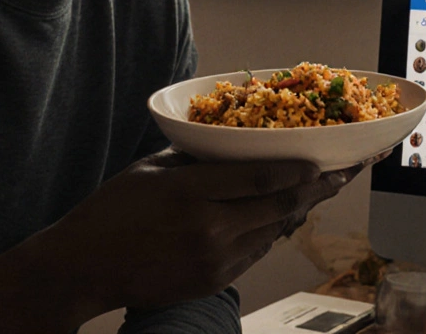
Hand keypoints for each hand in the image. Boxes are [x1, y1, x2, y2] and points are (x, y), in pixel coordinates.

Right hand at [44, 147, 390, 311]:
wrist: (82, 268)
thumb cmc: (111, 212)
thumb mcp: (151, 169)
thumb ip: (198, 158)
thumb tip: (239, 143)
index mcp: (190, 192)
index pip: (262, 179)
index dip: (300, 171)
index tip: (323, 162)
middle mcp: (208, 228)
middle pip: (280, 206)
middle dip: (317, 190)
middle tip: (343, 175)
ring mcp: (214, 259)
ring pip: (274, 230)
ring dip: (299, 210)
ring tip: (320, 191)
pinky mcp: (214, 281)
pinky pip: (257, 251)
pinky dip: (273, 231)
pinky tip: (284, 216)